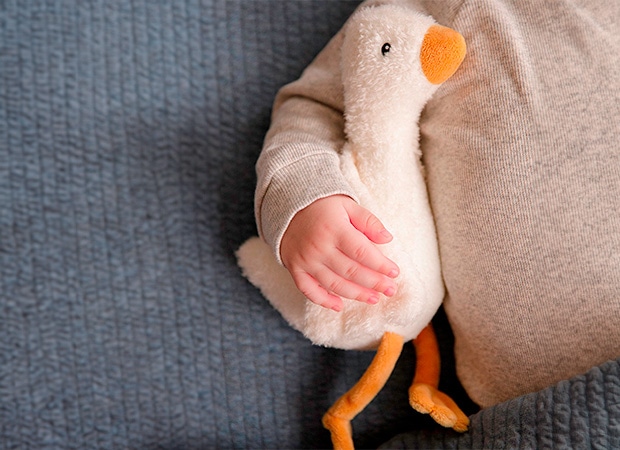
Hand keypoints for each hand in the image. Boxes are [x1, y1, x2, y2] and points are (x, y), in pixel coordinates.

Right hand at [280, 195, 398, 311]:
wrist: (286, 206)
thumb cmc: (322, 206)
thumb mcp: (347, 205)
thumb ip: (368, 221)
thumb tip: (387, 238)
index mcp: (334, 229)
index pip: (362, 252)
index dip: (380, 265)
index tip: (395, 272)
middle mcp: (319, 247)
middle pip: (351, 271)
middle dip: (374, 283)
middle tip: (390, 290)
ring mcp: (306, 260)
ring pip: (334, 284)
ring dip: (356, 294)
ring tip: (374, 298)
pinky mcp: (295, 268)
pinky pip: (308, 290)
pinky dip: (323, 300)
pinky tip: (339, 306)